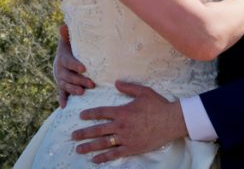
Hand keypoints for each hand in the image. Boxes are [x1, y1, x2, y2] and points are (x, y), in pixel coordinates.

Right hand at [54, 23, 93, 107]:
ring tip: (82, 93)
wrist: (63, 57)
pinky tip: (64, 106)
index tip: (84, 68)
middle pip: (68, 76)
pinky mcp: (62, 85)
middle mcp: (60, 69)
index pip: (68, 62)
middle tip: (91, 84)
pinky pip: (61, 93)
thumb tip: (63, 25)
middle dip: (78, 80)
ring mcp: (60, 78)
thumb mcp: (69, 40)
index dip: (75, 65)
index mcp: (63, 57)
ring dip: (73, 89)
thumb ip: (67, 34)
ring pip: (65, 85)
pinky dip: (62, 99)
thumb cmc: (70, 47)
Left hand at [71, 81, 186, 162]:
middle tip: (72, 136)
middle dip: (83, 133)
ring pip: (103, 143)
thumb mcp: (143, 92)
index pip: (101, 112)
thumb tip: (116, 83)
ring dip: (89, 146)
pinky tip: (95, 160)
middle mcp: (121, 126)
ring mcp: (126, 138)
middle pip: (98, 130)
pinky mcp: (132, 148)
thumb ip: (128, 87)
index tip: (80, 116)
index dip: (89, 114)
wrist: (171, 121)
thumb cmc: (158, 105)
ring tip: (78, 149)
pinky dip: (104, 157)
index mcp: (122, 111)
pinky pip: (115, 154)